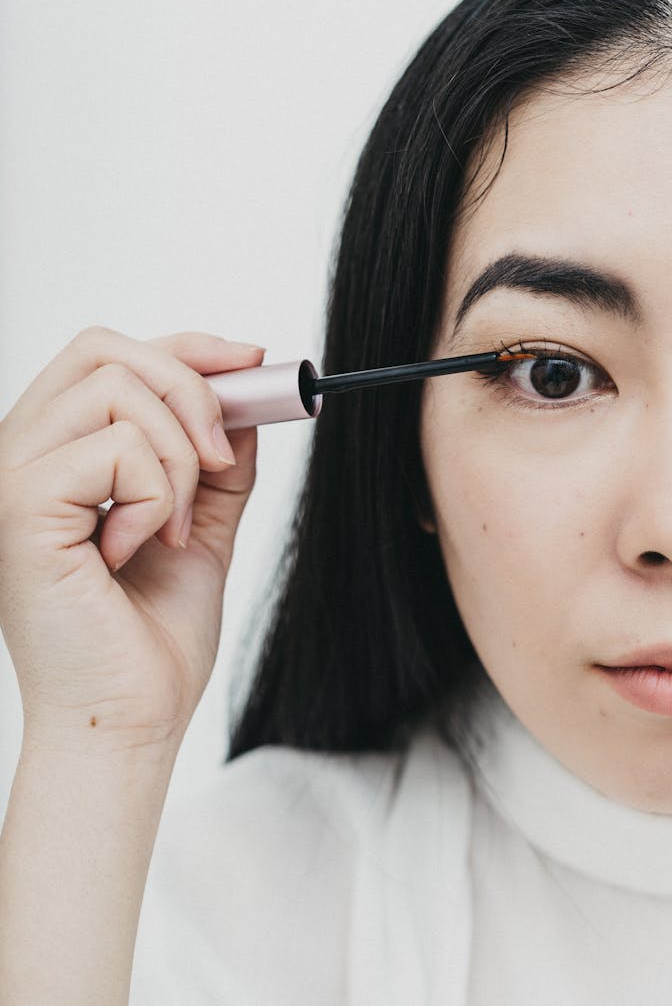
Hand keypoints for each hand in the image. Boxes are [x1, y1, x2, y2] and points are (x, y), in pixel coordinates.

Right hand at [0, 327, 264, 756]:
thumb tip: (244, 394)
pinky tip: (140, 549)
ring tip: (174, 530)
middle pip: (107, 350)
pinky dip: (159, 497)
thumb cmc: (150, 637)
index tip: (252, 362)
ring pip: (120, 389)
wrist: (130, 719)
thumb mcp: (201, 522)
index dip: (187, 347)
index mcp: (55, 451)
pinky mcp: (22, 505)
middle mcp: (21, 452)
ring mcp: (12, 475)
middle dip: (191, 390)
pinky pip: (120, 449)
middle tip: (219, 459)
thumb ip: (216, 458)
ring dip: (179, 460)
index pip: (108, 355)